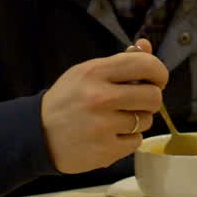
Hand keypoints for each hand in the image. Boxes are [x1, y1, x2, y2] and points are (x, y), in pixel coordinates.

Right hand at [41, 38, 165, 173]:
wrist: (37, 134)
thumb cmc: (67, 99)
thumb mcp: (86, 72)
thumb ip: (119, 60)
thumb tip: (145, 45)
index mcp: (95, 72)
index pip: (145, 64)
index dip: (159, 72)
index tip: (157, 79)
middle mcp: (100, 98)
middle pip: (153, 96)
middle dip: (151, 99)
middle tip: (138, 101)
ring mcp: (103, 126)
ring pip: (146, 120)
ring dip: (138, 120)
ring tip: (116, 119)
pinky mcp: (105, 151)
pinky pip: (136, 141)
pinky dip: (128, 139)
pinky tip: (111, 135)